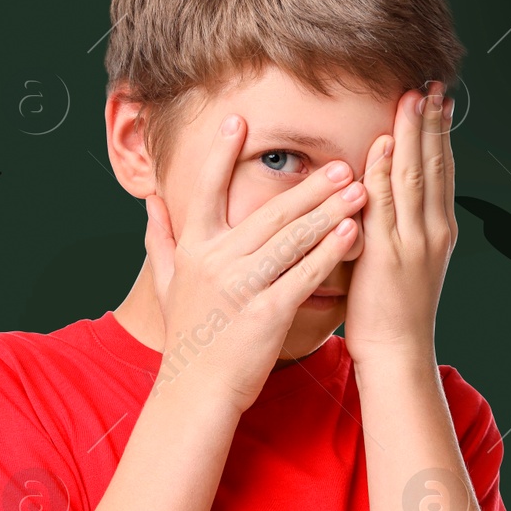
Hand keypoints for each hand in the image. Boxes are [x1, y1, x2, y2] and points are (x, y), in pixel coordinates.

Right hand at [142, 113, 366, 412]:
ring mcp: (242, 287)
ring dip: (329, 211)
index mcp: (193, 248)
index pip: (206, 191)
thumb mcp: (166, 283)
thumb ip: (160, 238)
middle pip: (268, 212)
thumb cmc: (188, 336)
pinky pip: (305, 275)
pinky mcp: (267, 313)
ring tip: (359, 189)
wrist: (196, 391)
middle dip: (308, 187)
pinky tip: (354, 233)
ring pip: (292, 239)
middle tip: (341, 163)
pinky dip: (331, 252)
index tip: (239, 120)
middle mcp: (216, 261)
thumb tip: (151, 202)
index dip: (221, 154)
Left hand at [344, 82, 456, 368]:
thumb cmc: (393, 311)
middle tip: (431, 84)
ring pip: (415, 176)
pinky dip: (386, 171)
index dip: (440, 133)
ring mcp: (412, 241)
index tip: (438, 100)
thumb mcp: (406, 261)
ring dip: (413, 134)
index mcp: (438, 230)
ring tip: (413, 97)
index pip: (442, 170)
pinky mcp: (388, 254)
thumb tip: (382, 194)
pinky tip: (386, 143)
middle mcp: (432, 230)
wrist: (398, 352)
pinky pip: (385, 204)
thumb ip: (398, 226)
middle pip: (435, 164)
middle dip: (432, 122)